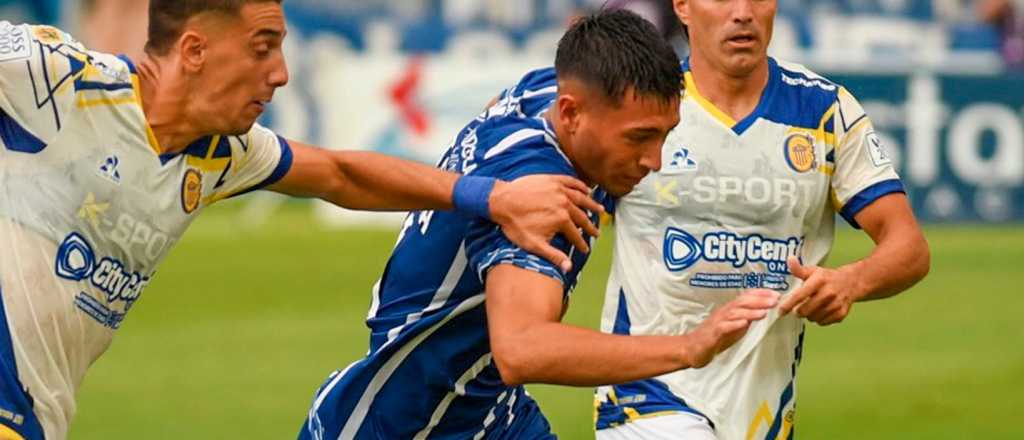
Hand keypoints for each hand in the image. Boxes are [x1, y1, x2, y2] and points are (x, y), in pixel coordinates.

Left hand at [489, 175, 603, 272]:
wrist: (502, 201)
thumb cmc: (516, 224)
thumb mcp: (534, 244)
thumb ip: (554, 255)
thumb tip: (569, 268)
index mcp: (562, 220)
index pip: (576, 235)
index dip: (581, 244)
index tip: (585, 250)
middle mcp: (565, 204)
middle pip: (582, 217)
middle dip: (590, 227)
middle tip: (596, 234)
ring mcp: (559, 190)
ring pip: (581, 198)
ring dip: (591, 205)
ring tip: (600, 210)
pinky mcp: (553, 180)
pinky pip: (571, 182)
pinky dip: (580, 186)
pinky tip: (587, 190)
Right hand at [685, 289, 779, 367]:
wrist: (693, 349)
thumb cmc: (715, 337)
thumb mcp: (735, 325)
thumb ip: (747, 317)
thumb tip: (763, 310)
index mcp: (730, 310)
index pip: (746, 297)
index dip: (760, 294)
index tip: (776, 294)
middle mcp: (724, 313)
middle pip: (742, 302)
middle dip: (759, 300)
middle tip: (774, 300)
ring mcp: (717, 323)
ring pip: (734, 313)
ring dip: (750, 312)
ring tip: (764, 312)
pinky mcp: (712, 335)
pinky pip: (723, 328)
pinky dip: (734, 325)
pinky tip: (744, 324)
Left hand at [779, 257, 860, 325]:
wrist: (851, 283)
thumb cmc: (827, 277)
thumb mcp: (812, 271)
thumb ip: (798, 269)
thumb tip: (789, 259)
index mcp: (819, 281)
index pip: (800, 295)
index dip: (788, 305)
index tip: (780, 312)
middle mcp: (828, 293)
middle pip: (804, 311)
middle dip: (798, 311)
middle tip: (798, 308)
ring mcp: (835, 304)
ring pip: (813, 318)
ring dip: (809, 315)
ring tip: (812, 307)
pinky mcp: (840, 314)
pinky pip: (822, 322)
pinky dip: (819, 319)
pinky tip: (821, 310)